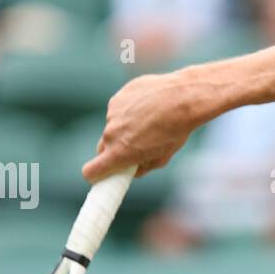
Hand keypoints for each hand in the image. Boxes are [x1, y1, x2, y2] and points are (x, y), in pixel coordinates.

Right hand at [82, 68, 204, 180]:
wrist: (183, 98)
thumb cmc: (175, 130)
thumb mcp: (161, 157)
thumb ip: (142, 168)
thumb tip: (131, 170)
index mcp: (120, 153)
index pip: (91, 171)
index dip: (95, 175)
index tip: (101, 175)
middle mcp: (111, 134)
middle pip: (102, 148)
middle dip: (113, 151)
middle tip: (133, 148)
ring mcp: (112, 114)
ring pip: (112, 127)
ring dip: (123, 129)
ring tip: (147, 122)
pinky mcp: (116, 98)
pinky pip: (117, 110)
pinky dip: (128, 111)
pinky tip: (146, 107)